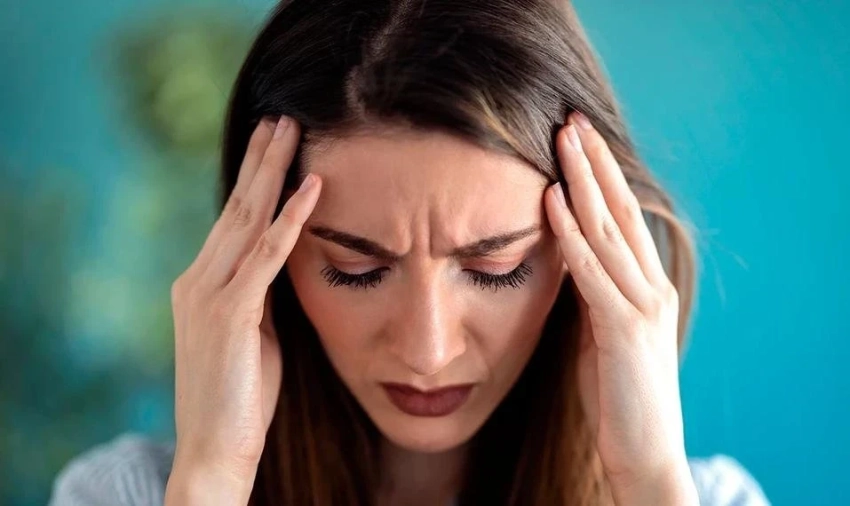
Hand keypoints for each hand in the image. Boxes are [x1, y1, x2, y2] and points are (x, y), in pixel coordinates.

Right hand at [165, 116, 321, 503]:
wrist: (214, 448)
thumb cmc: (241, 397)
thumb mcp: (253, 334)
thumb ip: (262, 296)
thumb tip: (285, 265)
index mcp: (202, 284)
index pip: (232, 220)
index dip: (253, 180)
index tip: (272, 146)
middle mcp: (198, 280)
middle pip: (236, 206)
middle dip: (260, 160)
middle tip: (280, 118)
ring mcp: (210, 294)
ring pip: (246, 218)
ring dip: (272, 172)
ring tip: (291, 131)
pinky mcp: (230, 313)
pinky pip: (266, 256)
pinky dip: (290, 219)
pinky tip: (312, 188)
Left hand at [543, 112, 697, 504]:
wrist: (644, 453)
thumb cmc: (617, 395)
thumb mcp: (600, 332)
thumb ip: (590, 292)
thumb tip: (564, 255)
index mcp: (645, 286)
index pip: (622, 218)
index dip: (602, 175)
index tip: (578, 139)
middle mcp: (651, 287)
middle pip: (620, 211)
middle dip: (595, 162)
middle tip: (571, 119)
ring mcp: (642, 307)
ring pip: (609, 230)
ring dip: (583, 182)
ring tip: (562, 140)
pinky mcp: (625, 330)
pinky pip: (593, 272)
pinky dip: (572, 235)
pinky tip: (553, 201)